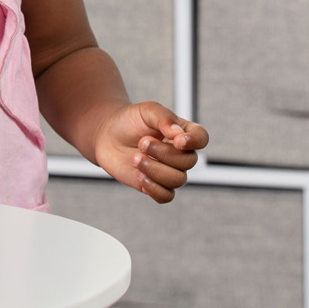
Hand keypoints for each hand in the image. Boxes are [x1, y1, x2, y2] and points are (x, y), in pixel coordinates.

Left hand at [91, 102, 207, 203]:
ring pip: (177, 180)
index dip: (194, 142)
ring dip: (155, 169)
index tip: (177, 140)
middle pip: (188, 162)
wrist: (107, 135)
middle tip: (142, 142)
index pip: (201, 139)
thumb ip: (164, 118)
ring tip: (135, 158)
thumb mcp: (146, 111)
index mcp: (183, 133)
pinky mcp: (155, 185)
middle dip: (164, 153)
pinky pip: (166, 196)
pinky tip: (139, 175)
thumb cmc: (130, 120)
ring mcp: (168, 171)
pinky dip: (154, 188)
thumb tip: (178, 134)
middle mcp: (180, 154)